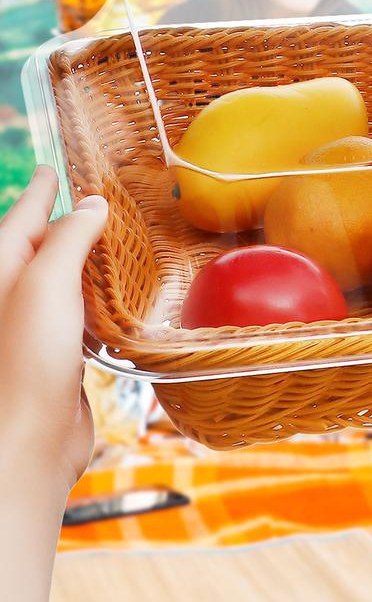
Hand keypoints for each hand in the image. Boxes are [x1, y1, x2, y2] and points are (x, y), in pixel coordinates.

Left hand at [0, 168, 106, 491]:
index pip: (20, 220)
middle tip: (93, 199)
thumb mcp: (45, 284)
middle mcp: (12, 299)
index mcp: (0, 275)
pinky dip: (97, 297)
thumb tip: (91, 205)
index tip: (51, 169)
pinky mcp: (58, 357)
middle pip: (38, 249)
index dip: (39, 192)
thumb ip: (69, 239)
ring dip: (84, 260)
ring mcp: (33, 329)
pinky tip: (117, 293)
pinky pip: (79, 314)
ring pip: (61, 282)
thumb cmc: (23, 363)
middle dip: (63, 224)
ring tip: (110, 238)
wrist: (25, 444)